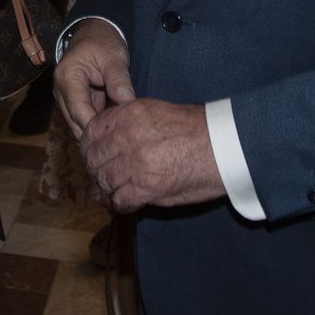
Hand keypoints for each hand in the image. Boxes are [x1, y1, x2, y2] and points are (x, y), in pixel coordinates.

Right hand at [54, 19, 133, 139]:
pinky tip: (114, 134)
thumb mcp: (114, 57)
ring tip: (118, 142)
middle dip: (96, 136)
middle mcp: (61, 91)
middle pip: (76, 123)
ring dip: (96, 134)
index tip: (115, 139)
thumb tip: (128, 104)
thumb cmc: (102, 42)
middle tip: (120, 146)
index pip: (79, 111)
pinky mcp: (75, 103)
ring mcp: (66, 98)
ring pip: (78, 125)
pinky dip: (97, 127)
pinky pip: (84, 120)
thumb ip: (119, 80)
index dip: (95, 128)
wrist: (94, 33)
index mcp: (67, 77)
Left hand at [81, 99, 226, 212]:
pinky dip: (121, 203)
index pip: (91, 131)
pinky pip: (120, 200)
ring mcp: (136, 163)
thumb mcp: (157, 111)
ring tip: (116, 189)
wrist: (224, 145)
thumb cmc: (197, 128)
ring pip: (104, 180)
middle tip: (104, 175)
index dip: (89, 146)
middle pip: (93, 158)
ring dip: (107, 187)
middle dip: (95, 168)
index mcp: (130, 114)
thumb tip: (109, 137)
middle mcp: (128, 137)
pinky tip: (128, 201)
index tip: (95, 154)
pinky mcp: (148, 188)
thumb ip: (129, 121)